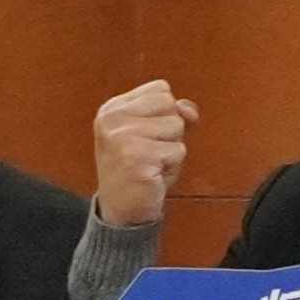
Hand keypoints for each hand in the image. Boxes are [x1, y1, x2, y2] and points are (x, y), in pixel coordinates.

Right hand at [89, 80, 196, 232]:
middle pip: (171, 105)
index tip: (146, 135)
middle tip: (148, 152)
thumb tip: (188, 109)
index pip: (161, 89)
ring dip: (172, 150)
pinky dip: (173, 166)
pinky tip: (152, 175)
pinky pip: (178, 151)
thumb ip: (173, 112)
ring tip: (150, 163)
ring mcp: (122, 139)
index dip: (165, 113)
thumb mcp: (153, 132)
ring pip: (177, 127)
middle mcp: (112, 121)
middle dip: (170, 131)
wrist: (121, 209)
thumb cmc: (139, 167)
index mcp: (112, 109)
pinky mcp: (137, 159)